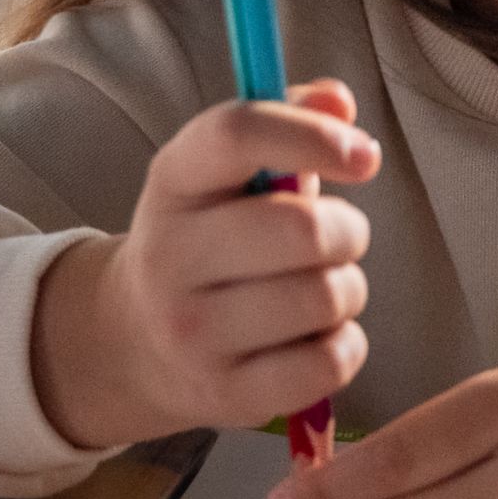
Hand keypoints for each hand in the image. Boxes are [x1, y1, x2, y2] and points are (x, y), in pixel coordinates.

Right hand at [33, 80, 376, 450]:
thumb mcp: (227, 172)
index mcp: (174, 180)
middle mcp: (172, 255)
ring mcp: (193, 333)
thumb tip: (340, 104)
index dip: (311, 136)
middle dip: (347, 229)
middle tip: (338, 238)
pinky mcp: (225, 394)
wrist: (133, 340)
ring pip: (324, 297)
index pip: (236, 134)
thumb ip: (288, 123)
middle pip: (301, 229)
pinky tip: (316, 336)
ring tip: (320, 287)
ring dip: (347, 288)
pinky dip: (344, 344)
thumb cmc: (210, 239)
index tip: (364, 156)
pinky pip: (330, 361)